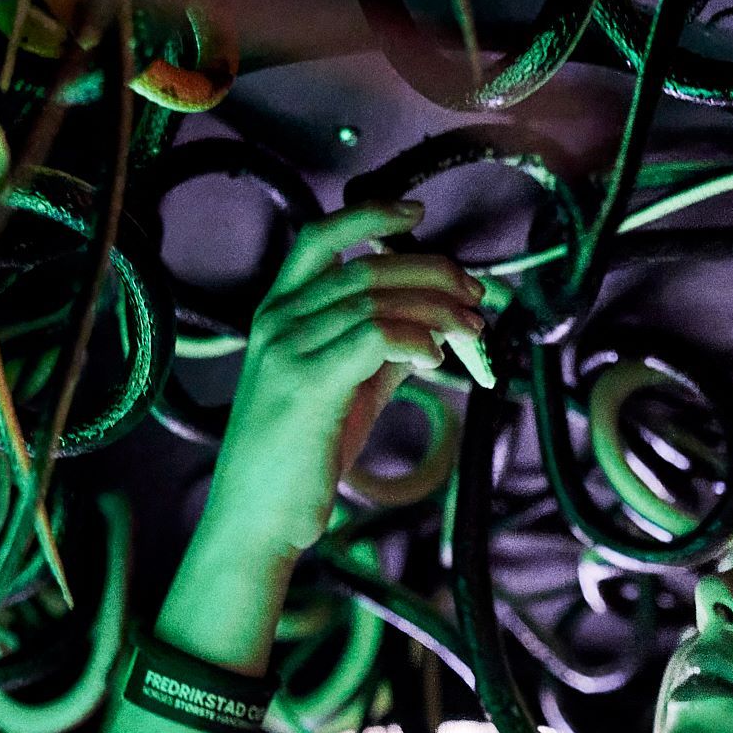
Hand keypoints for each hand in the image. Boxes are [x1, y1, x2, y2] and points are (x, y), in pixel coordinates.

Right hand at [204, 198, 488, 558]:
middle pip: (367, 268)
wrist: (257, 520)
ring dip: (439, 310)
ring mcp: (288, 349)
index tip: (417, 212)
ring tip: (473, 332)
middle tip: (476, 297)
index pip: (321, 238)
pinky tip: (436, 359)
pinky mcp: (308, 384)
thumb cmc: (298, 459)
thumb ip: (378, 351)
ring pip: (377, 299)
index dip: (370, 215)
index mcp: (277, 313)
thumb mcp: (344, 391)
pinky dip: (416, 338)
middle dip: (433, 274)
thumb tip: (432, 327)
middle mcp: (277, 321)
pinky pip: (374, 335)